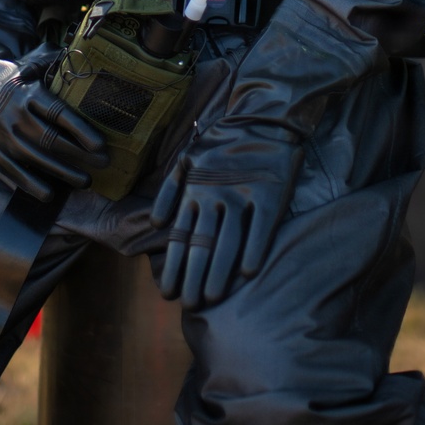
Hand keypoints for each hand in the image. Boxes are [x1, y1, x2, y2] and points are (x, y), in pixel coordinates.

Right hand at [0, 8, 108, 201]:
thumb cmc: (20, 83)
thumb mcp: (34, 68)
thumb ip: (56, 65)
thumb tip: (86, 56)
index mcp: (28, 92)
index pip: (58, 113)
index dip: (81, 130)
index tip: (101, 145)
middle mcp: (13, 113)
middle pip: (50, 139)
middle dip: (80, 155)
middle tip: (103, 164)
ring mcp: (0, 135)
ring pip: (36, 159)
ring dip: (64, 173)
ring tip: (86, 181)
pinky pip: (14, 173)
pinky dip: (33, 185)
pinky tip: (51, 193)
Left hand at [151, 120, 301, 309]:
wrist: (260, 119)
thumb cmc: (220, 144)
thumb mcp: (186, 160)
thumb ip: (169, 191)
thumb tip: (155, 225)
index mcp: (195, 192)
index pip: (181, 236)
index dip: (174, 266)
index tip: (168, 294)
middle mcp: (216, 197)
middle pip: (203, 243)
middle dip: (194, 276)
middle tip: (189, 304)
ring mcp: (243, 195)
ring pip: (229, 240)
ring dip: (220, 270)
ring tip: (213, 296)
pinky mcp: (270, 194)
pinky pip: (261, 226)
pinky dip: (254, 248)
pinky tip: (248, 272)